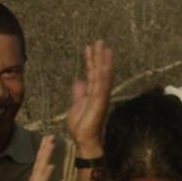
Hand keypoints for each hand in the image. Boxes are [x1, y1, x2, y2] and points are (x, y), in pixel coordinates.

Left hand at [66, 40, 113, 156]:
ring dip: (103, 61)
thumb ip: (78, 92)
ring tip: (103, 47)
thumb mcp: (76, 104)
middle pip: (99, 70)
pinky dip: (104, 73)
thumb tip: (79, 80)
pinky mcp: (101, 101)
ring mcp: (101, 96)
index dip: (91, 60)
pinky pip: (103, 85)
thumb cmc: (81, 125)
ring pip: (103, 75)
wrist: (84, 139)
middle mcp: (99, 92)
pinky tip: (105, 64)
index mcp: (92, 92)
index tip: (90, 47)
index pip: (92, 73)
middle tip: (99, 41)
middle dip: (98, 56)